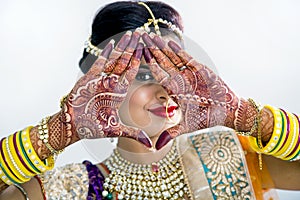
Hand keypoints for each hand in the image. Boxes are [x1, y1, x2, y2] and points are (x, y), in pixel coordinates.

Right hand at [61, 31, 151, 147]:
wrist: (73, 126)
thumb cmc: (92, 128)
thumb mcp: (116, 130)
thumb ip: (134, 134)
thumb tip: (151, 145)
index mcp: (119, 92)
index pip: (132, 72)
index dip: (140, 60)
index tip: (147, 49)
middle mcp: (112, 83)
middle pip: (125, 62)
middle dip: (133, 48)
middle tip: (142, 34)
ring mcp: (100, 79)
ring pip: (113, 60)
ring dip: (122, 47)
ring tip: (131, 34)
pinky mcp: (88, 78)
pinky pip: (98, 63)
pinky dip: (105, 54)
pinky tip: (112, 44)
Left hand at [142, 33, 256, 148]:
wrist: (227, 111)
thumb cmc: (207, 118)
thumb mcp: (187, 126)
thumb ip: (171, 133)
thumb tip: (155, 146)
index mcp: (174, 91)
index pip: (158, 75)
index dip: (148, 65)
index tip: (138, 55)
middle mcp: (179, 80)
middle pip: (162, 63)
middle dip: (151, 51)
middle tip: (140, 38)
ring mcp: (189, 74)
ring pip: (173, 58)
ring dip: (162, 48)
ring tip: (151, 36)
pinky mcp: (200, 70)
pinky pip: (188, 59)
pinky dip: (179, 51)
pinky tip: (170, 43)